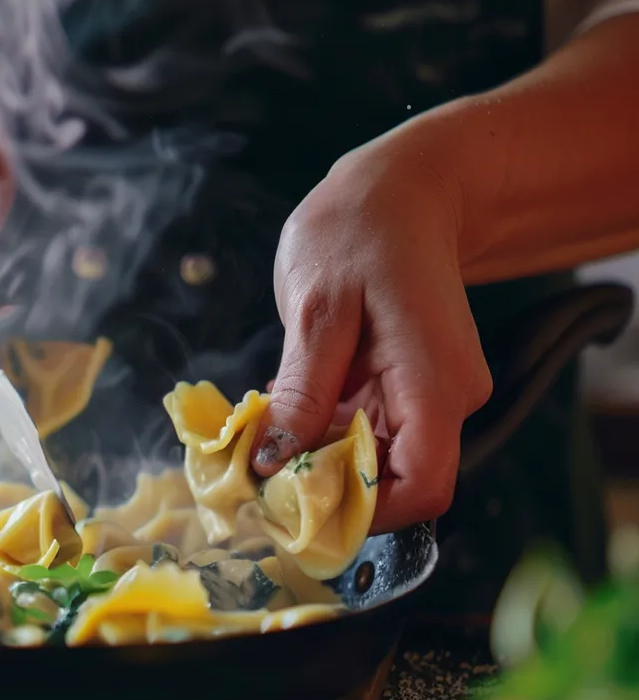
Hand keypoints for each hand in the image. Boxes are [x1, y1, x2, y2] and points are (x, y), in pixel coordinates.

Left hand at [251, 134, 492, 532]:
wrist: (399, 190)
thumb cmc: (359, 231)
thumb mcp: (317, 308)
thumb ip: (303, 390)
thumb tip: (274, 462)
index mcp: (434, 381)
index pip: (421, 486)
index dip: (360, 509)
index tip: (291, 499)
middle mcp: (445, 399)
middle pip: (392, 480)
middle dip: (323, 484)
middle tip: (254, 465)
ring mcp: (427, 395)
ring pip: (372, 460)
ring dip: (315, 457)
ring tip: (263, 429)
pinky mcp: (406, 389)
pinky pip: (364, 431)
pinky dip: (321, 431)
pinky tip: (287, 406)